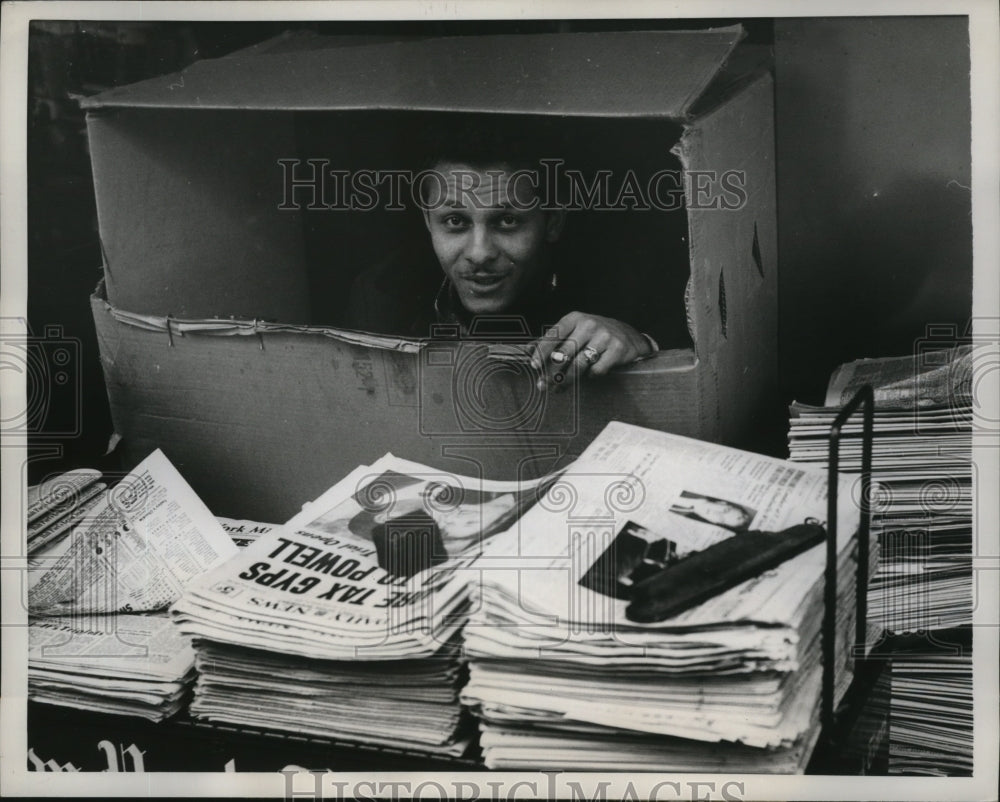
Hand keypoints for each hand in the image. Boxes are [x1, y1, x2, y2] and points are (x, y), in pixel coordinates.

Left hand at [529, 311, 653, 390]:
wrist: (629, 335)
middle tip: (543, 385)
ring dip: (566, 380)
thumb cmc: (595, 334)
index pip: (554, 334)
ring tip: (558, 389)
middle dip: (551, 372)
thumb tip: (526, 349)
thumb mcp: (574, 331)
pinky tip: (589, 375)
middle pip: (564, 353)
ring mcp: (604, 336)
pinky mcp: (617, 349)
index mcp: (575, 318)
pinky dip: (590, 376)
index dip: (542, 351)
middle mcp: (589, 324)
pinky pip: (597, 370)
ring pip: (579, 365)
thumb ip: (552, 340)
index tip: (534, 365)